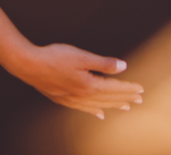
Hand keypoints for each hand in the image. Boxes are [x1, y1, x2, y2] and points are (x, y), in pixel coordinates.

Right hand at [9, 43, 143, 118]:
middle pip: (109, 99)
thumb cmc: (54, 57)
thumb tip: (122, 66)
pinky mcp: (64, 100)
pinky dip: (95, 112)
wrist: (29, 65)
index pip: (115, 88)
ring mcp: (73, 100)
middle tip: (139, 100)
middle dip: (126, 98)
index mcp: (89, 85)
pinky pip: (85, 109)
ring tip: (125, 107)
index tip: (141, 90)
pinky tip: (99, 114)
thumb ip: (103, 63)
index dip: (129, 89)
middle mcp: (83, 96)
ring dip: (113, 106)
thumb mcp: (81, 56)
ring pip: (99, 106)